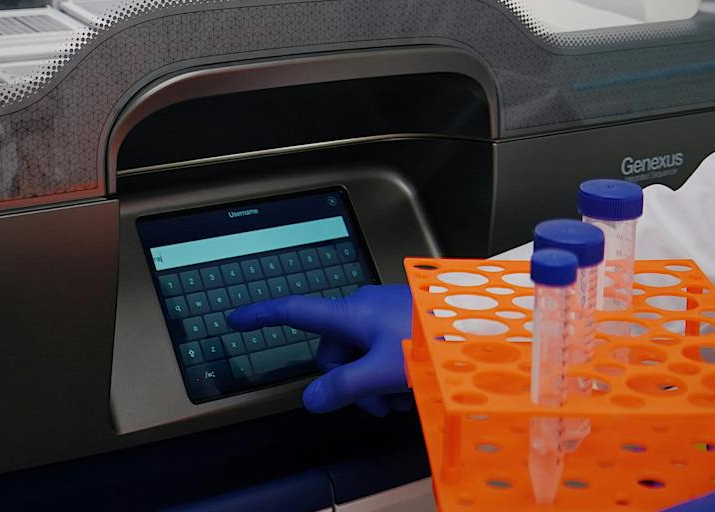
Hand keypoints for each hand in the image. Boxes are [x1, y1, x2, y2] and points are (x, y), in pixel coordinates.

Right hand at [228, 284, 413, 416]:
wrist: (480, 329)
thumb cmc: (430, 343)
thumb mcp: (381, 373)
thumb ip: (343, 388)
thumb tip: (311, 399)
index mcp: (349, 313)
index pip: (295, 311)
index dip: (263, 315)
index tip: (234, 319)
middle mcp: (363, 307)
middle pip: (333, 350)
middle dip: (348, 383)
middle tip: (376, 407)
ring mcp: (386, 312)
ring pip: (359, 355)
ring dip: (373, 384)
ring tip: (401, 400)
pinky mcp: (405, 320)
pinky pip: (382, 350)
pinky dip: (389, 373)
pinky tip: (411, 389)